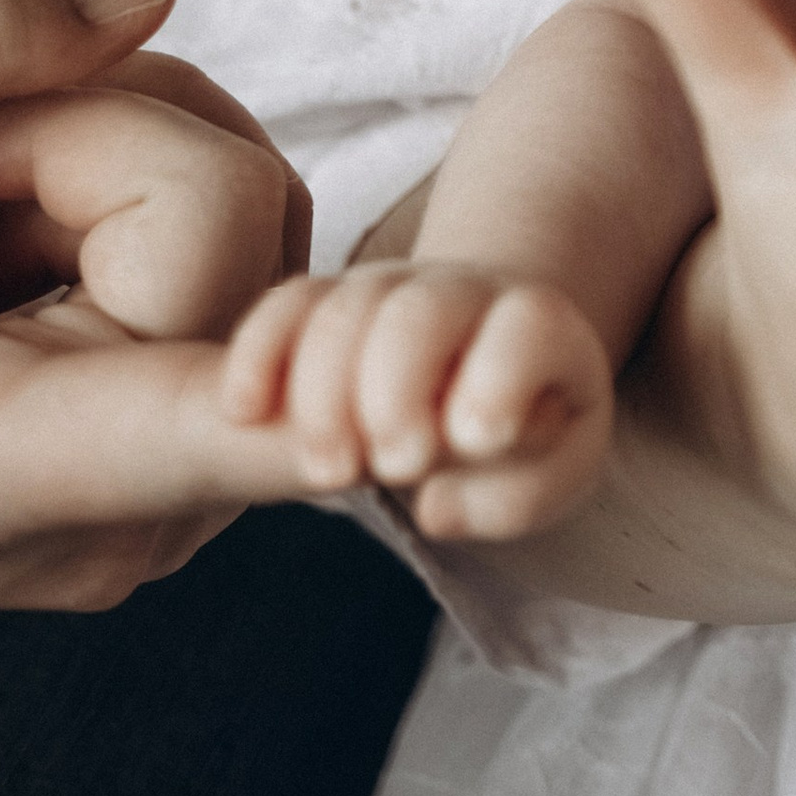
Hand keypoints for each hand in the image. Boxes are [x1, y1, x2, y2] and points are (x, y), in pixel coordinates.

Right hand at [0, 0, 326, 607]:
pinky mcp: (163, 431)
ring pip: (240, 210)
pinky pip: (214, 243)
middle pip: (230, 216)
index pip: (211, 431)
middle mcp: (107, 507)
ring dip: (94, 140)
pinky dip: (103, 185)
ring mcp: (147, 482)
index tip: (414, 425)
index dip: (316, 398)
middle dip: (81, 123)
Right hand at [223, 260, 613, 540]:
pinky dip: (259, 351)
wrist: (483, 356)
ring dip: (325, 393)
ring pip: (345, 309)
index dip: (503, 376)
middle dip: (398, 389)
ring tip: (330, 476)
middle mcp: (462, 291)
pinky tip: (245, 413)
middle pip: (422, 312)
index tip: (477, 439)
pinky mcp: (329, 299)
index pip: (529, 326)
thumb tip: (436, 508)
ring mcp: (390, 287)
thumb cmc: (523, 431)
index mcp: (538, 326)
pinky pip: (285, 304)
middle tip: (397, 468)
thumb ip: (516, 496)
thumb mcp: (550, 473)